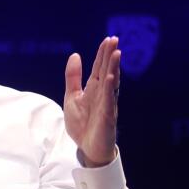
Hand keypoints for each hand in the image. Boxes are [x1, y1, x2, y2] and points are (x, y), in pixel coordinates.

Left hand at [63, 37, 120, 166]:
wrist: (87, 149)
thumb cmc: (83, 124)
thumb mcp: (72, 97)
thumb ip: (73, 77)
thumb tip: (76, 55)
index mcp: (94, 89)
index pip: (99, 68)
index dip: (103, 54)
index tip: (108, 39)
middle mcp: (103, 94)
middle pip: (107, 71)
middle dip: (110, 55)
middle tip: (114, 39)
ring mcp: (107, 105)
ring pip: (112, 83)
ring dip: (113, 68)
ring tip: (116, 53)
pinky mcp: (107, 117)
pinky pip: (109, 101)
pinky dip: (110, 89)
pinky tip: (111, 77)